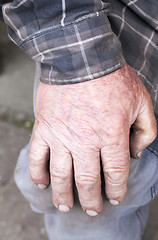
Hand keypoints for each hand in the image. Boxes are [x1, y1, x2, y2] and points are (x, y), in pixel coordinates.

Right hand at [29, 64, 156, 215]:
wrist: (81, 58)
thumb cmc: (112, 79)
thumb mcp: (142, 101)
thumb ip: (146, 130)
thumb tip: (136, 153)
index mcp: (111, 135)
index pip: (116, 173)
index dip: (117, 190)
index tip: (115, 197)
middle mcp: (85, 141)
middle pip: (87, 181)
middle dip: (91, 199)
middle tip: (93, 209)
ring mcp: (61, 136)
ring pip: (61, 175)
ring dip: (63, 195)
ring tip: (66, 206)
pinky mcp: (44, 128)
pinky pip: (37, 157)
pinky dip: (38, 173)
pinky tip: (43, 184)